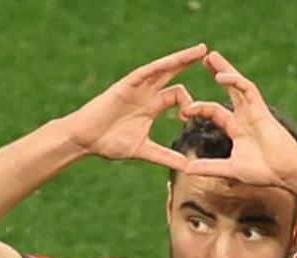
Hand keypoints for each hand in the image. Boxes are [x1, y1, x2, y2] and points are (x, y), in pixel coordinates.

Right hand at [62, 44, 204, 168]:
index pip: (177, 96)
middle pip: (173, 74)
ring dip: (181, 59)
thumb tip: (187, 167)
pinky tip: (173, 61)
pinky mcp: (126, 85)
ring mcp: (137, 87)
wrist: (85, 139)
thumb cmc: (110, 143)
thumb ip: (165, 157)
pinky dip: (160, 66)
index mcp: (152, 106)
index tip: (190, 118)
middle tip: (211, 55)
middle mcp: (147, 93)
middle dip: (190, 64)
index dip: (190, 105)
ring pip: (163, 68)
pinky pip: (146, 72)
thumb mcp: (144, 151)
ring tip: (200, 50)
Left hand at [179, 51, 296, 186]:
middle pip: (229, 90)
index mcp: (237, 129)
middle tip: (203, 60)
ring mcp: (254, 111)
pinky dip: (235, 81)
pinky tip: (221, 76)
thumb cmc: (262, 173)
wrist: (285, 173)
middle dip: (217, 74)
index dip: (199, 108)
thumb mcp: (229, 169)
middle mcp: (245, 116)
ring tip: (210, 57)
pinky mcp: (262, 110)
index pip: (215, 112)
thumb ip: (208, 167)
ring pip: (238, 84)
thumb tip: (186, 170)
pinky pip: (248, 90)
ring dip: (225, 70)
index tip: (184, 110)